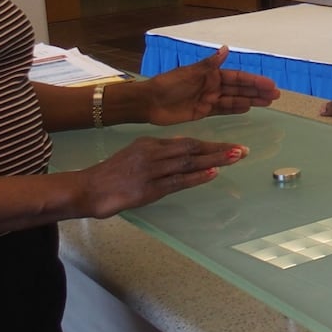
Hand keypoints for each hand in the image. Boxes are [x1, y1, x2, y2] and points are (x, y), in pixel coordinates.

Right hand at [80, 136, 247, 217]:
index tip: (231, 146)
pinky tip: (212, 173)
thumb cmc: (112, 174)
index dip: (210, 144)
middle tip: (242, 150)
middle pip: (192, 148)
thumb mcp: (135, 154)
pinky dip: (196, 176)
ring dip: (214, 160)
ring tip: (235, 158)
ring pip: (188, 162)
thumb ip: (159, 153)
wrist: (89, 188)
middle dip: (219, 149)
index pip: (186, 141)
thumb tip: (183, 152)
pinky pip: (177, 181)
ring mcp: (151, 170)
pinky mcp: (148, 189)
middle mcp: (153, 153)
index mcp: (150, 143)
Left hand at [144, 49, 279, 125]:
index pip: (238, 77)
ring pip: (235, 99)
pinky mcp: (203, 112)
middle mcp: (213, 85)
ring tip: (268, 102)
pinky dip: (236, 108)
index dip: (254, 81)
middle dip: (257, 91)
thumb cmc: (168, 84)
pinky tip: (248, 108)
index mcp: (210, 73)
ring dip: (251, 100)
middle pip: (240, 88)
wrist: (149, 102)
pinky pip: (223, 109)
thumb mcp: (190, 72)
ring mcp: (209, 99)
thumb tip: (226, 48)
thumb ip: (210, 64)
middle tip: (276, 95)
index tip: (270, 84)